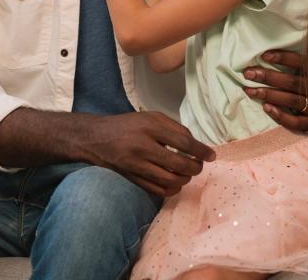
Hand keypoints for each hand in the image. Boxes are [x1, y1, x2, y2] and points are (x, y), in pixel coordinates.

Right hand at [83, 111, 215, 197]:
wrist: (96, 138)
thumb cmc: (128, 125)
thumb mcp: (151, 117)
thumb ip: (174, 128)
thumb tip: (196, 145)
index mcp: (150, 127)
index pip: (183, 141)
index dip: (201, 151)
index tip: (211, 156)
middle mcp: (143, 147)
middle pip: (179, 165)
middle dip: (195, 168)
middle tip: (200, 165)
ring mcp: (137, 165)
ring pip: (170, 181)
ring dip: (185, 179)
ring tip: (187, 173)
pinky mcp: (133, 179)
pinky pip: (158, 190)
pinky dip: (172, 189)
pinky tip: (175, 182)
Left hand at [243, 50, 307, 130]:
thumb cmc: (307, 84)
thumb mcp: (305, 70)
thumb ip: (292, 62)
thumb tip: (263, 53)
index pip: (301, 62)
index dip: (283, 58)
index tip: (263, 56)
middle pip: (292, 82)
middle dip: (268, 77)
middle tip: (249, 73)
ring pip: (291, 100)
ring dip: (269, 94)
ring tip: (250, 91)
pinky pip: (295, 121)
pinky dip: (280, 115)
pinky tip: (265, 107)